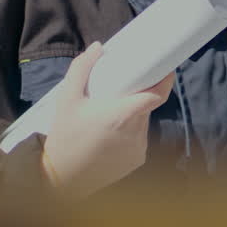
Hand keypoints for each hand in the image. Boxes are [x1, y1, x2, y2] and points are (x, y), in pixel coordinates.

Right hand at [41, 42, 173, 197]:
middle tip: (117, 95)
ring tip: (106, 119)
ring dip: (131, 117)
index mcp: (123, 115)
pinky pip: (139, 140)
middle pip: (146, 106)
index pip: (158, 94)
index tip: (165, 68)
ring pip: (142, 122)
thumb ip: (81, 69)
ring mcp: (139, 148)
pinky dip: (129, 134)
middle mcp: (136, 132)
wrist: (60, 179)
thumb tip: (98, 47)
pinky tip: (109, 138)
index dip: (165, 80)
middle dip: (136, 98)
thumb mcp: (67, 99)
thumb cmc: (65, 136)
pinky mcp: (137, 160)